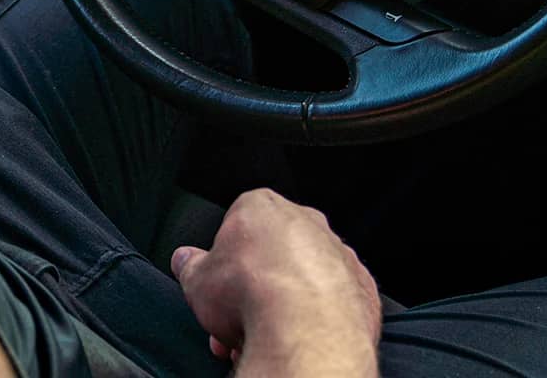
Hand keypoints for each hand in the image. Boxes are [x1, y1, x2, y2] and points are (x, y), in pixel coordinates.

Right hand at [171, 189, 381, 374]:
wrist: (305, 327)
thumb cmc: (251, 293)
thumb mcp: (198, 279)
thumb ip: (190, 265)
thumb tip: (183, 260)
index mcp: (262, 207)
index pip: (237, 227)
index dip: (224, 264)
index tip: (217, 288)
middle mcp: (306, 223)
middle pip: (272, 256)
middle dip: (252, 289)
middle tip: (233, 320)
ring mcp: (338, 254)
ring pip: (303, 280)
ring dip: (283, 306)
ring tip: (261, 338)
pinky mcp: (362, 288)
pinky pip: (334, 302)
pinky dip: (317, 319)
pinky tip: (297, 338)